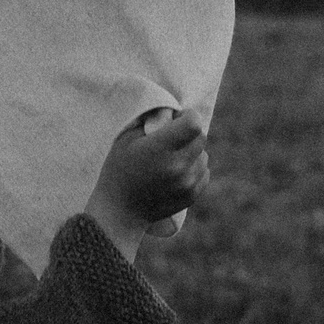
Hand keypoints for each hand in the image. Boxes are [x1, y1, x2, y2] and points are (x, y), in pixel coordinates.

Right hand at [85, 107, 209, 261]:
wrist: (120, 211)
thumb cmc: (119, 169)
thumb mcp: (126, 138)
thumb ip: (150, 121)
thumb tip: (172, 112)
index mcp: (159, 149)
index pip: (193, 124)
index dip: (188, 115)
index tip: (177, 117)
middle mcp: (177, 167)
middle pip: (201, 137)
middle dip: (189, 132)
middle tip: (172, 138)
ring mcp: (187, 183)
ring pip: (204, 155)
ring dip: (192, 152)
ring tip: (170, 159)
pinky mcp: (192, 195)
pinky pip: (204, 172)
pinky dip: (194, 168)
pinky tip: (175, 172)